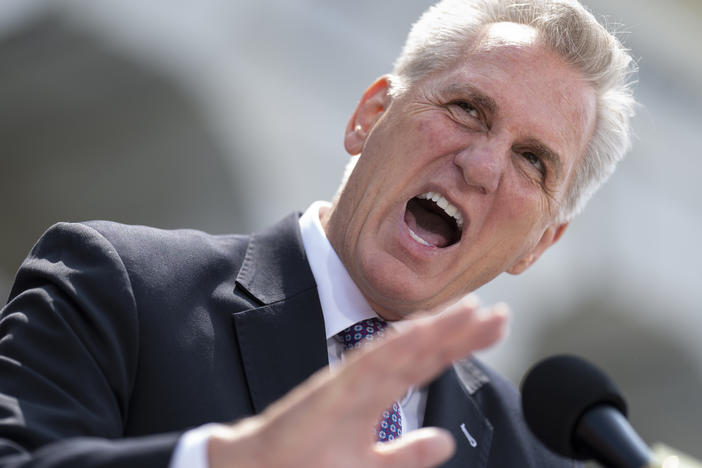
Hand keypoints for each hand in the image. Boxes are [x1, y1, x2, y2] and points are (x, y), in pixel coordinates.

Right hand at [208, 297, 508, 467]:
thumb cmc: (308, 467)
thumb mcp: (371, 466)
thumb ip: (408, 454)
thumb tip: (446, 441)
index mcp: (377, 394)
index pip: (427, 363)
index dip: (460, 345)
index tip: (493, 330)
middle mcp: (368, 381)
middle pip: (422, 351)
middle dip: (461, 333)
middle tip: (500, 316)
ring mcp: (350, 383)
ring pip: (400, 350)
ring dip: (435, 330)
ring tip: (470, 312)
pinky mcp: (331, 392)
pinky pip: (368, 365)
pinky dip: (395, 346)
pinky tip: (423, 330)